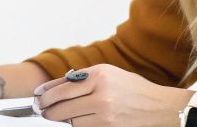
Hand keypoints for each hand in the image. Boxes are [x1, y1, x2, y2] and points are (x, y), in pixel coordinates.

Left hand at [34, 65, 186, 126]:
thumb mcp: (108, 74)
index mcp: (99, 75)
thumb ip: (82, 79)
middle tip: (42, 110)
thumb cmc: (133, 88)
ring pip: (70, 121)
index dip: (46, 94)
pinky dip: (75, 125)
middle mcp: (101, 94)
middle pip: (62, 107)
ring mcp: (105, 113)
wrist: (158, 107)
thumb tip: (55, 87)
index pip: (63, 88)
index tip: (38, 96)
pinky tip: (73, 121)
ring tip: (55, 116)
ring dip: (60, 120)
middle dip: (48, 110)